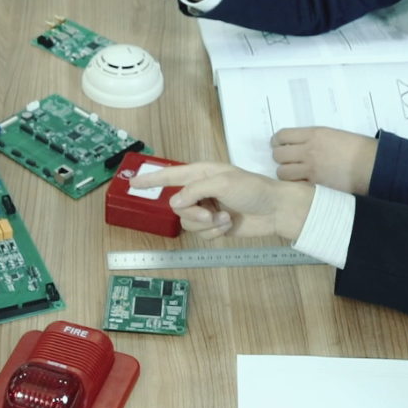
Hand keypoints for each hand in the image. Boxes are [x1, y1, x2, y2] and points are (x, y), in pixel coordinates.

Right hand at [129, 162, 314, 240]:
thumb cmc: (253, 189)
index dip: (150, 179)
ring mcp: (206, 209)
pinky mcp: (214, 226)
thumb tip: (175, 202)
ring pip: (187, 223)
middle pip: (177, 206)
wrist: (275, 210)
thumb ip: (195, 190)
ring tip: (224, 219)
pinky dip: (214, 233)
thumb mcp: (223, 182)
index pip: (169, 176)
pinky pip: (200, 234)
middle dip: (193, 214)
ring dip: (206, 225)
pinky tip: (228, 226)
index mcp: (200, 174)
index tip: (132, 183)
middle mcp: (200, 191)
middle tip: (210, 214)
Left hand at [271, 127, 377, 194]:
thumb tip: (297, 144)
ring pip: (281, 173)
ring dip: (286, 173)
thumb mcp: (332, 135)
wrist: (372, 165)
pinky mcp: (315, 185)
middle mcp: (308, 150)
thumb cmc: (356, 148)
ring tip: (295, 174)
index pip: (282, 136)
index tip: (279, 145)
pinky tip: (302, 183)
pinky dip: (295, 185)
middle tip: (288, 160)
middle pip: (277, 155)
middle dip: (280, 158)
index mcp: (313, 134)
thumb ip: (312, 138)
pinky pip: (294, 185)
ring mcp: (310, 169)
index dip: (277, 141)